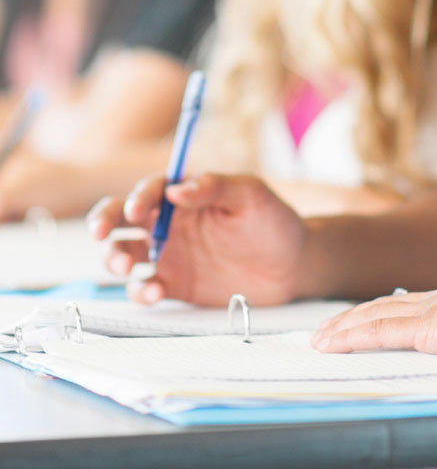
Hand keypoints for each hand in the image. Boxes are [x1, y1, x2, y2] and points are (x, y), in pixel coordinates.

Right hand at [88, 173, 306, 306]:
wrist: (292, 265)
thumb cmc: (274, 222)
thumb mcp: (251, 195)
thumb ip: (215, 187)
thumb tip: (176, 189)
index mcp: (187, 196)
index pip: (150, 190)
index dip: (138, 197)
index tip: (137, 210)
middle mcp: (171, 223)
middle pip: (122, 218)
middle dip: (104, 222)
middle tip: (102, 233)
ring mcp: (170, 255)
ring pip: (123, 253)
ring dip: (113, 258)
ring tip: (126, 266)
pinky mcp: (175, 285)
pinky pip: (145, 287)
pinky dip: (140, 290)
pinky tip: (154, 291)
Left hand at [311, 250, 436, 355]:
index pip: (409, 304)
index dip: (382, 309)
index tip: (364, 316)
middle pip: (383, 306)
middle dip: (352, 318)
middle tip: (326, 328)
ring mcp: (429, 312)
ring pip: (372, 318)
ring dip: (342, 328)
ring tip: (318, 338)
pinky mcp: (426, 328)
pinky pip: (377, 332)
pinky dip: (348, 337)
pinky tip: (329, 342)